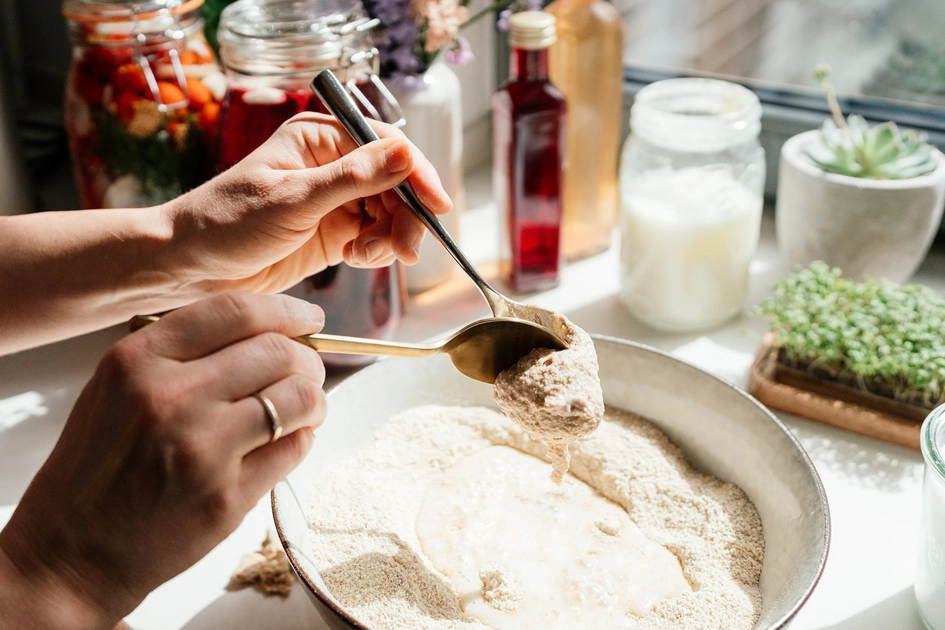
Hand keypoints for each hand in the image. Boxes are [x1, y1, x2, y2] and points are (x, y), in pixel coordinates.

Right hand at [0, 293, 325, 628]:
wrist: (71, 551)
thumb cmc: (99, 465)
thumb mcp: (118, 386)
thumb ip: (183, 352)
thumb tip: (268, 330)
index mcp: (138, 361)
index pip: (235, 311)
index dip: (285, 310)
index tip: (308, 318)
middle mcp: (170, 398)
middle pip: (277, 352)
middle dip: (306, 359)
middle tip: (307, 371)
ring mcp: (201, 449)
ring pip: (299, 398)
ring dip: (313, 399)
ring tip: (304, 408)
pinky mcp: (227, 497)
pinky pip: (295, 448)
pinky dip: (302, 438)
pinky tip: (287, 440)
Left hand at [167, 112, 451, 295]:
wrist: (190, 267)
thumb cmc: (227, 223)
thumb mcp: (293, 199)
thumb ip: (353, 179)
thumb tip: (405, 155)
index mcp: (320, 138)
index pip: (387, 148)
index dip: (417, 176)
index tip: (437, 207)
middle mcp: (333, 164)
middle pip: (396, 184)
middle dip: (406, 217)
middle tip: (405, 251)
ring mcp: (335, 200)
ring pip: (390, 214)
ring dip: (391, 238)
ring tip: (367, 258)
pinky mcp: (335, 233)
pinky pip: (375, 237)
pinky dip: (376, 251)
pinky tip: (356, 259)